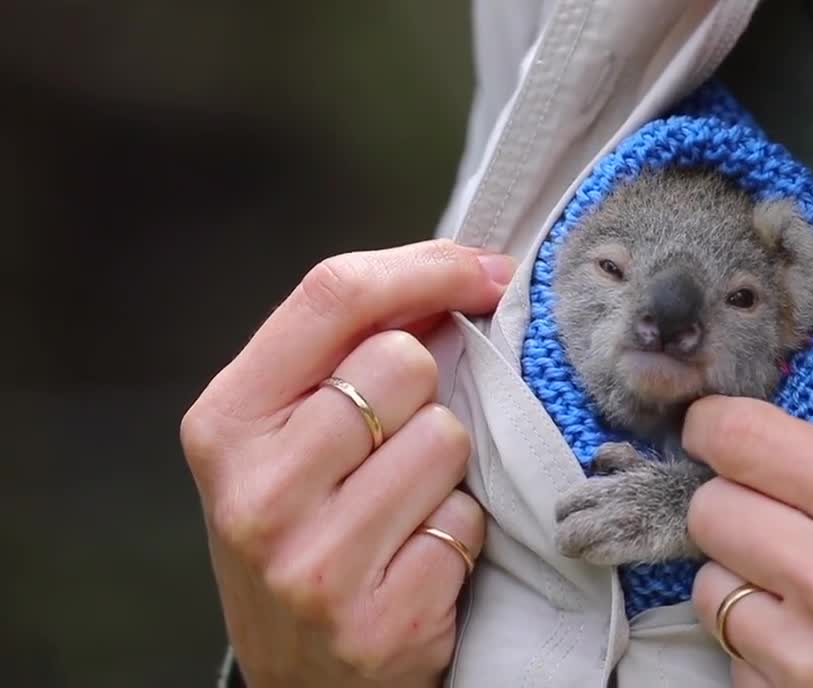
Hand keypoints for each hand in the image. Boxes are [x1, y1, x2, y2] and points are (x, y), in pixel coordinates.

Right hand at [180, 239, 512, 686]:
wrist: (298, 678)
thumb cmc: (302, 534)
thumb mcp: (283, 439)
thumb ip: (343, 355)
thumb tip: (460, 275)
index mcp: (225, 423)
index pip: (333, 296)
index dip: (426, 267)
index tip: (483, 272)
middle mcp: (257, 493)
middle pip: (403, 363)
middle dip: (425, 392)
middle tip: (397, 443)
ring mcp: (316, 565)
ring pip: (447, 439)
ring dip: (447, 468)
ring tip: (405, 506)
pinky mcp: (381, 623)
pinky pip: (468, 521)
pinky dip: (461, 532)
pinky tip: (420, 557)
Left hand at [683, 288, 812, 686]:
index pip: (739, 438)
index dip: (722, 422)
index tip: (735, 427)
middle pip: (710, 510)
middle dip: (735, 493)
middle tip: (786, 501)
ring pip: (712, 590)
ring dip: (745, 572)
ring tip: (808, 573)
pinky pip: (738, 664)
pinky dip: (762, 645)